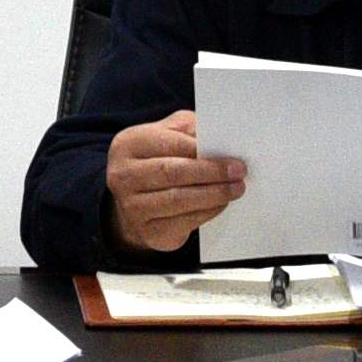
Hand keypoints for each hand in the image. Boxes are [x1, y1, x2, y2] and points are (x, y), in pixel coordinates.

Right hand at [106, 112, 248, 251]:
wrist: (133, 205)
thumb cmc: (156, 162)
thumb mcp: (166, 135)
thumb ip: (188, 130)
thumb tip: (220, 136)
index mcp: (128, 144)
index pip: (169, 144)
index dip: (201, 148)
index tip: (229, 153)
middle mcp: (123, 175)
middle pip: (172, 172)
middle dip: (211, 171)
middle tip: (238, 171)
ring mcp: (131, 206)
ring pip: (178, 199)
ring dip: (213, 194)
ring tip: (236, 188)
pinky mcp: (147, 231)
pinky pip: (182, 222)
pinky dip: (207, 212)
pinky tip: (220, 204)